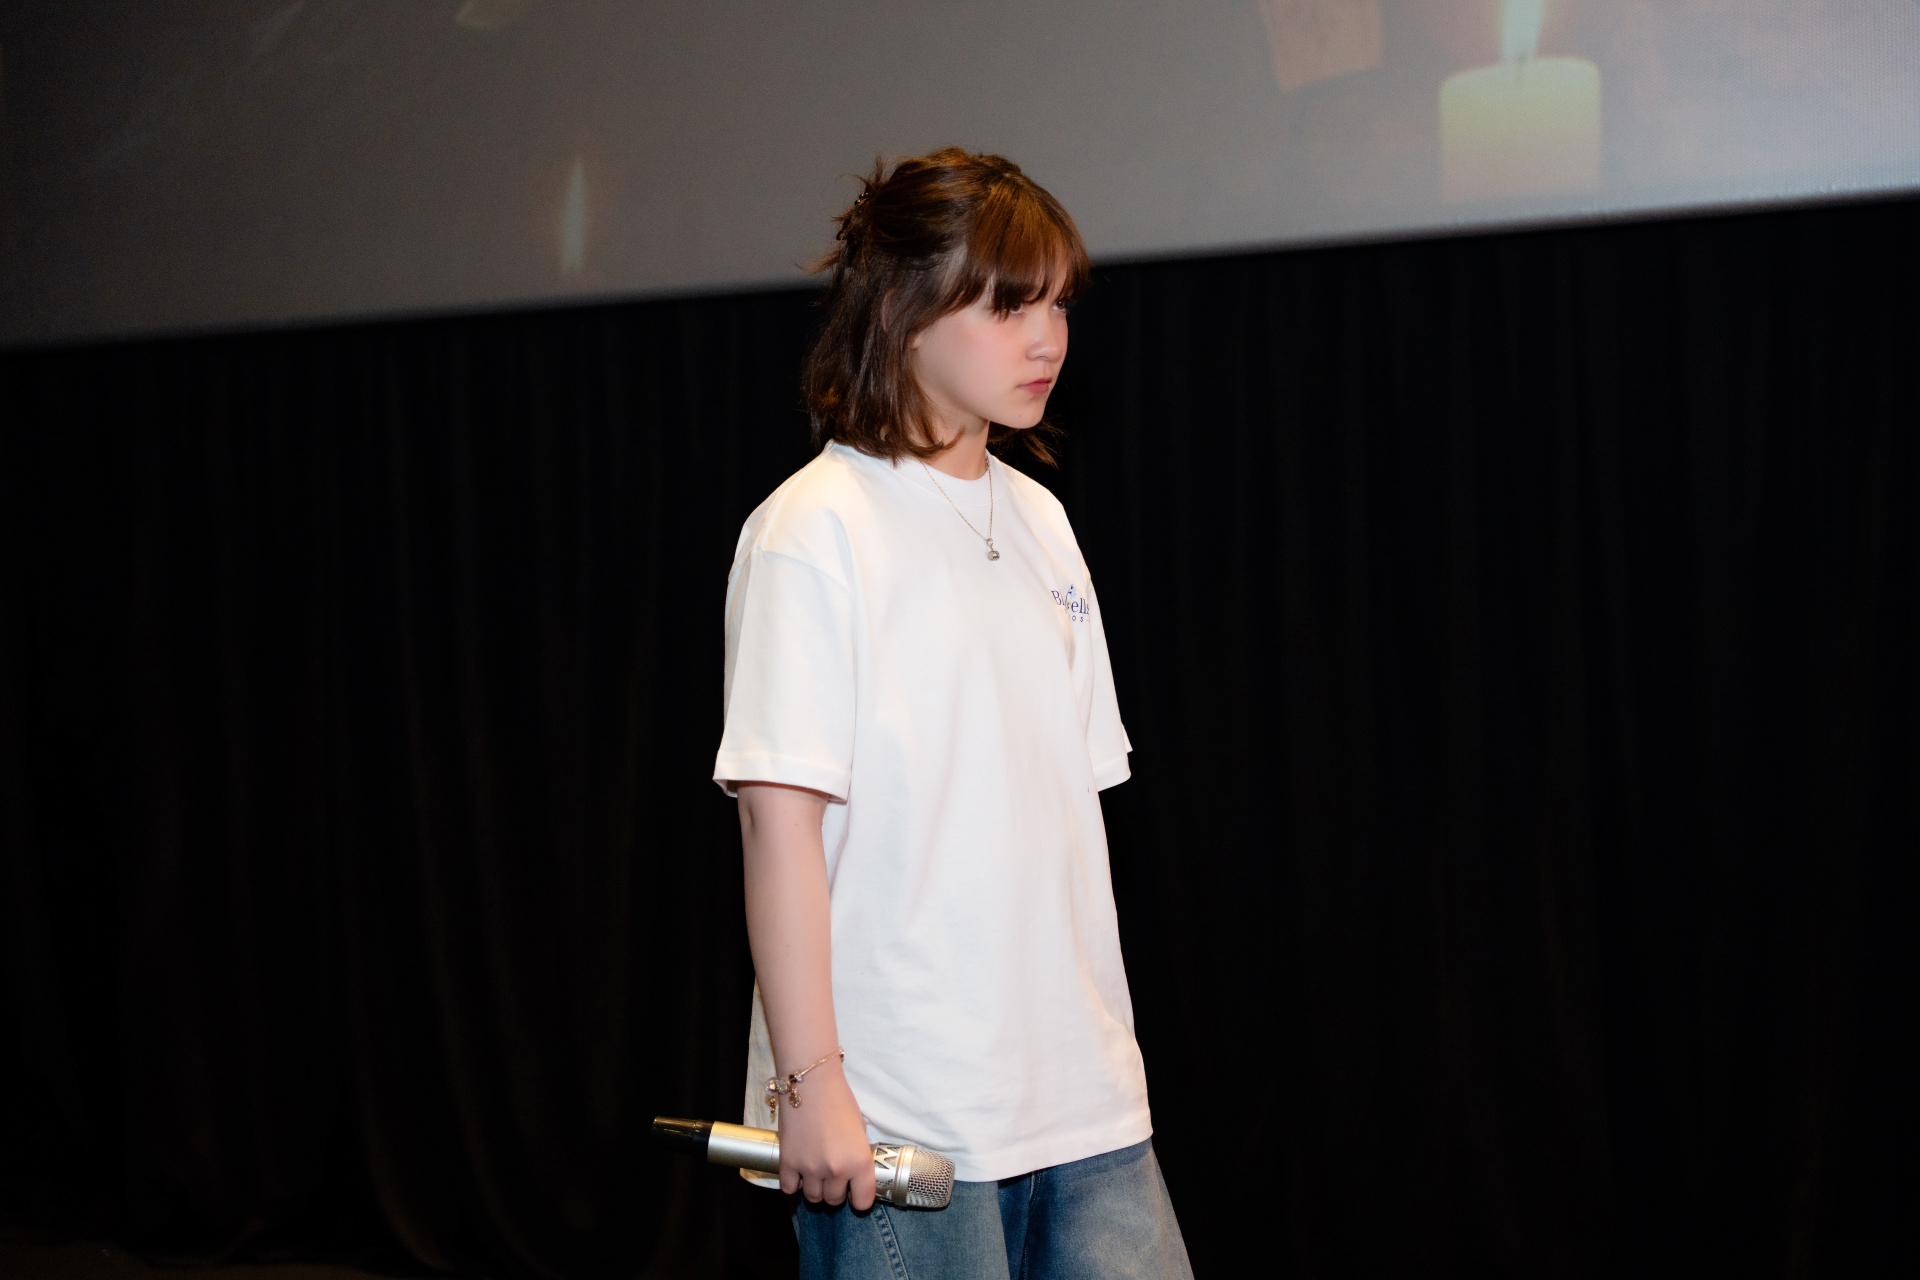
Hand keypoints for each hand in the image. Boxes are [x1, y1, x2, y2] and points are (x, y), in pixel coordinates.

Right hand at [776, 1057, 875, 1209]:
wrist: (811, 1082)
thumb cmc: (839, 1100)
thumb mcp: (860, 1130)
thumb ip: (857, 1157)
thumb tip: (854, 1175)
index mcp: (859, 1162)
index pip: (862, 1202)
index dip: (859, 1199)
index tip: (856, 1193)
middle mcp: (836, 1170)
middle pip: (834, 1201)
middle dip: (835, 1191)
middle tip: (833, 1175)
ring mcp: (810, 1169)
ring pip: (813, 1197)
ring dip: (815, 1188)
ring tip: (816, 1171)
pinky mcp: (788, 1163)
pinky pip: (790, 1189)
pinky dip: (794, 1183)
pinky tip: (799, 1171)